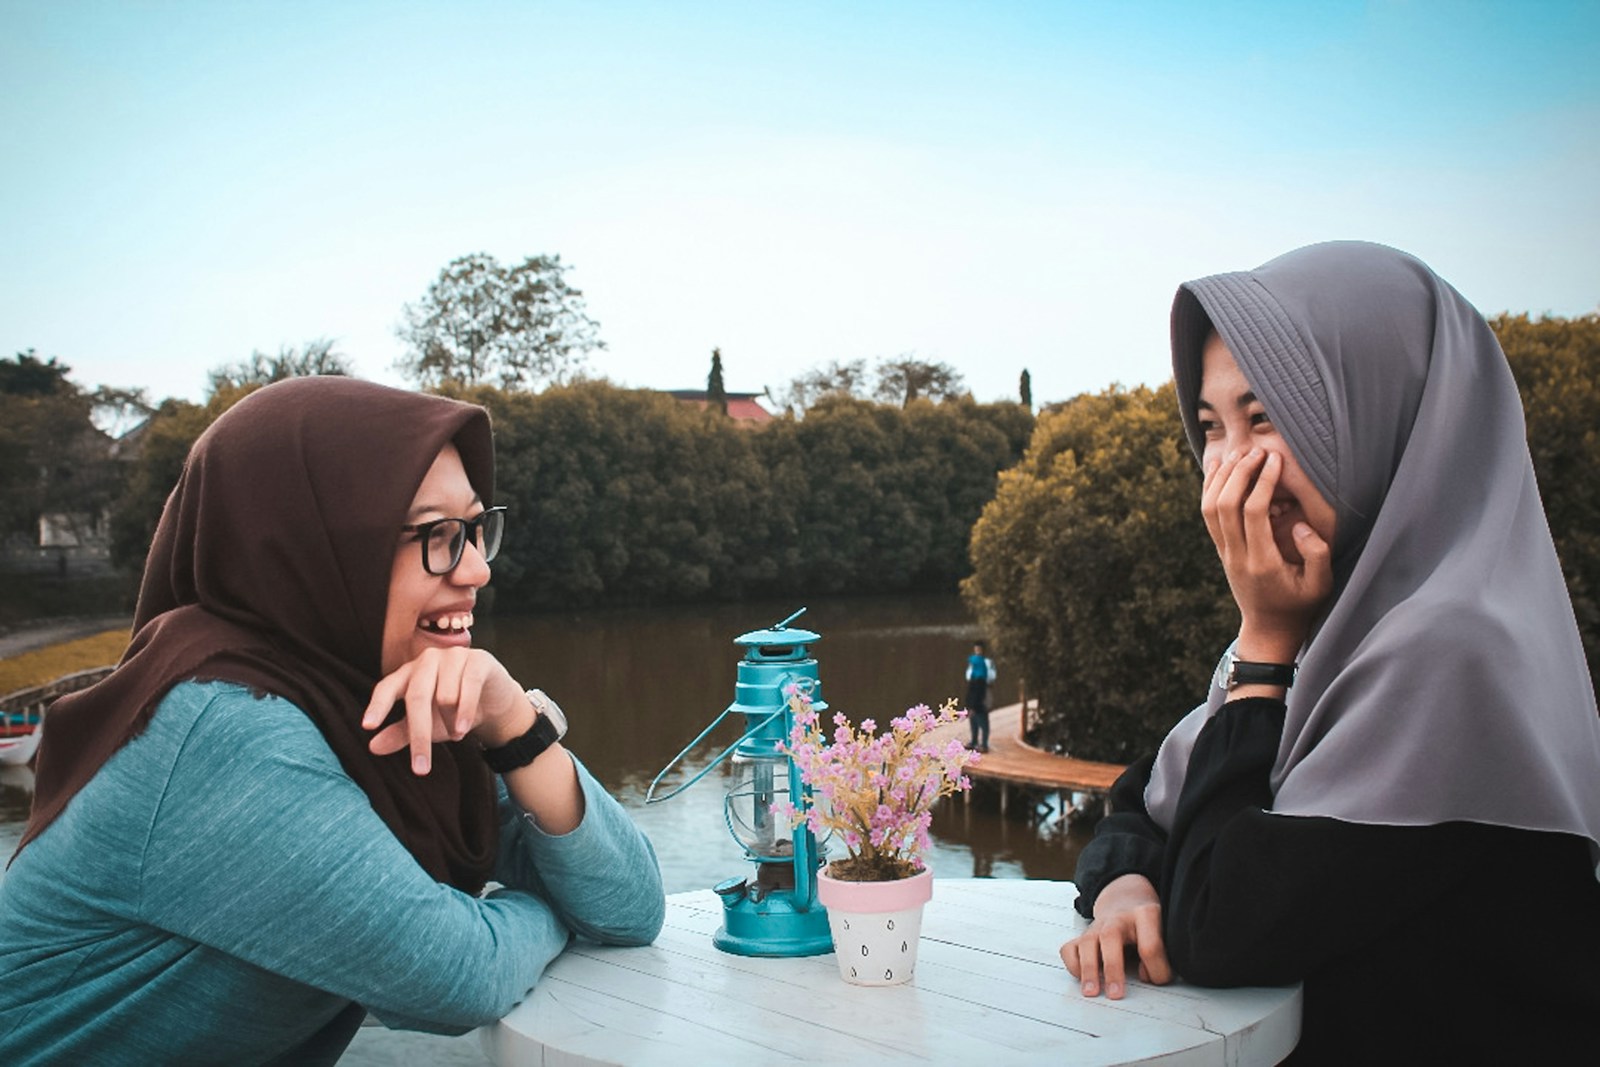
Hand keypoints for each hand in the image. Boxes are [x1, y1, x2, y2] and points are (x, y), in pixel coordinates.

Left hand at [361, 647, 531, 775]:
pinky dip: (466, 712)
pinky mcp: (478, 660)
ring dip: (450, 724)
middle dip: (420, 735)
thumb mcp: (426, 725)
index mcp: (408, 673)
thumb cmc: (453, 711)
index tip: (368, 726)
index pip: (387, 687)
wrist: (494, 702)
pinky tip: (464, 728)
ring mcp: (453, 656)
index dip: (377, 706)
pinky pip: (469, 687)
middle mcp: (427, 660)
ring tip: (457, 734)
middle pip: (417, 697)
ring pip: (445, 696)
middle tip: (421, 768)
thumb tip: (373, 747)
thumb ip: (400, 733)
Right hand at [1060, 874, 1171, 998]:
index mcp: (1145, 914)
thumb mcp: (1164, 932)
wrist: (1126, 898)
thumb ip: (1161, 955)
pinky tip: (1082, 977)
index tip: (1158, 981)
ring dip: (1088, 969)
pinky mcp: (1082, 935)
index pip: (1150, 945)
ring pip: (1087, 942)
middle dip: (1112, 968)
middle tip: (1115, 995)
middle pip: (1110, 938)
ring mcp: (1097, 925)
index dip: (1156, 969)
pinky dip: (1073, 964)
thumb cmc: (1148, 924)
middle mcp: (1117, 918)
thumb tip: (1145, 976)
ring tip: (1091, 992)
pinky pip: (1070, 948)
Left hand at [1201, 448, 1332, 659]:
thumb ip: (1317, 555)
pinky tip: (1220, 468)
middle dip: (1239, 473)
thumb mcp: (1321, 586)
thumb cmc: (1300, 605)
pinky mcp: (1221, 550)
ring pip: (1210, 508)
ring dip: (1221, 478)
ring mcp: (1225, 553)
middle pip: (1226, 505)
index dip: (1263, 482)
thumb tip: (1301, 525)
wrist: (1269, 628)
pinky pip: (1208, 515)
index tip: (1276, 460)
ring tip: (1240, 454)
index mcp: (1262, 562)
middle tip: (1258, 451)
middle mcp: (1237, 555)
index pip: (1253, 513)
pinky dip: (1210, 489)